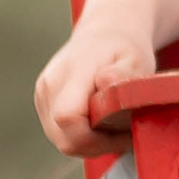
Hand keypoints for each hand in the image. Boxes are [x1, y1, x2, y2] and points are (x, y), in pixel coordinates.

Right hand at [35, 22, 151, 157]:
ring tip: (118, 128)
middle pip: (64, 137)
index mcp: (72, 71)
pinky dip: (83, 137)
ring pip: (62, 140)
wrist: (104, 34)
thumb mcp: (136, 57)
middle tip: (127, 135)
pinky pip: (61, 134)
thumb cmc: (124, 48)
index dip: (94, 136)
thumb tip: (105, 82)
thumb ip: (125, 73)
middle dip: (98, 145)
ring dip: (91, 143)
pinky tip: (105, 125)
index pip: (68, 117)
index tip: (125, 133)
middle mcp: (49, 85)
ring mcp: (42, 96)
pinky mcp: (43, 105)